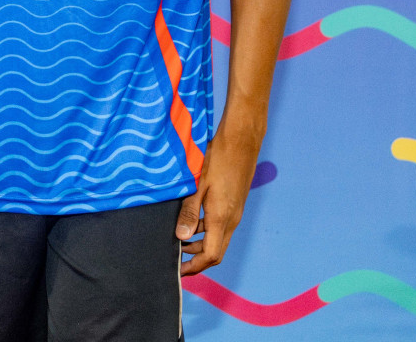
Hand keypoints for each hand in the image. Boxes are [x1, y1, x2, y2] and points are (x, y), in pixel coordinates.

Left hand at [177, 122, 261, 274]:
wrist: (241, 142)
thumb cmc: (217, 160)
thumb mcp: (197, 185)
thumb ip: (189, 212)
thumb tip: (181, 237)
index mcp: (222, 218)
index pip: (211, 255)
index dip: (194, 267)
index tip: (178, 271)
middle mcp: (232, 220)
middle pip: (216, 252)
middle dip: (196, 260)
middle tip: (174, 260)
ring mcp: (234, 212)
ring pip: (218, 239)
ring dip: (199, 244)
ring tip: (177, 242)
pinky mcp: (234, 204)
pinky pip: (220, 226)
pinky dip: (205, 231)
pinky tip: (190, 222)